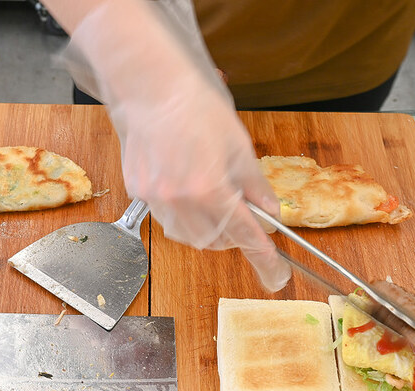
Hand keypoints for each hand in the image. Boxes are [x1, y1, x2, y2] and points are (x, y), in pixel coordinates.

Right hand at [60, 0, 290, 289]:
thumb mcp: (239, 146)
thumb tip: (270, 212)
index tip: (276, 277)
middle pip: (214, 241)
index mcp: (210, 189)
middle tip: (241, 215)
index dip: (264, 258)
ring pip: (188, 235)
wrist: (151, 89)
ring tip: (210, 197)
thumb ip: (255, 186)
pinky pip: (166, 218)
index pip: (244, 235)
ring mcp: (155, 199)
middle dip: (233, 236)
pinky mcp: (138, 192)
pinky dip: (183, 213)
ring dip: (207, 228)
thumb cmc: (197, 109)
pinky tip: (185, 187)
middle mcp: (180, 201)